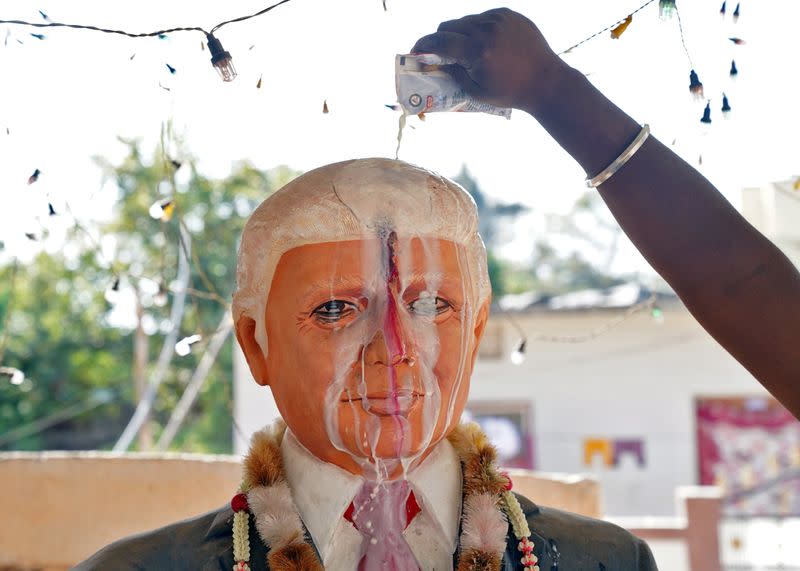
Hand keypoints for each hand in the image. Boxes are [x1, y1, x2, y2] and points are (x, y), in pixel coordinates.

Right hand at [411, 8, 565, 111]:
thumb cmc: (510, 92)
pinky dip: (478, 28)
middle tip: (438, 53)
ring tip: (466, 51)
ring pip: (466, 20)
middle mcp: (487, 30)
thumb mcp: (476, 91)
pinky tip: (486, 44)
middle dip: (440, 39)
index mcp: (477, 51)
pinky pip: (484, 17)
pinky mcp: (509, 14)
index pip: (439, 41)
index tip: (415, 51)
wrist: (545, 81)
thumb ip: (452, 74)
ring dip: (460, 33)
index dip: (423, 45)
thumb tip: (433, 63)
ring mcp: (499, 19)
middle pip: (450, 26)